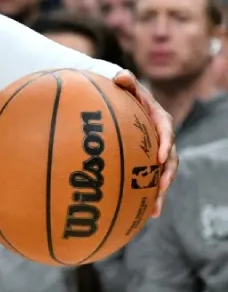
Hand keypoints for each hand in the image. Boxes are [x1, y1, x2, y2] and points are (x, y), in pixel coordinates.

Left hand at [113, 72, 176, 216]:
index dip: (166, 144)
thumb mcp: (125, 85)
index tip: (161, 157)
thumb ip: (125, 81)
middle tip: (162, 187)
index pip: (167, 131)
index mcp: (159, 119)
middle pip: (170, 159)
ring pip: (163, 175)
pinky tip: (144, 215)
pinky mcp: (147, 163)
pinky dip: (149, 197)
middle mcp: (162, 138)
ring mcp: (156, 152)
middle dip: (167, 175)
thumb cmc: (123, 92)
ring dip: (160, 192)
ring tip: (154, 209)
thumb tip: (121, 76)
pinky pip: (151, 181)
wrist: (122, 101)